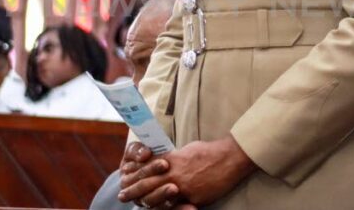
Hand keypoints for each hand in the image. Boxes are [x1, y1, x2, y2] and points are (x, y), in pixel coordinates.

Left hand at [119, 137, 257, 207]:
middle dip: (133, 190)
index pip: (148, 167)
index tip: (125, 178)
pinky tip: (160, 209)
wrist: (231, 158)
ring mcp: (183, 187)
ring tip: (137, 204)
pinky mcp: (194, 198)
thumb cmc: (211, 151)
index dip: (135, 174)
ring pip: (158, 197)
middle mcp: (174, 173)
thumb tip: (166, 162)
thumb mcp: (189, 150)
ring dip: (145, 201)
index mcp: (173, 160)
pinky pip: (177, 206)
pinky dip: (167, 208)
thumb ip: (175, 158)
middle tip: (122, 195)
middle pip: (148, 183)